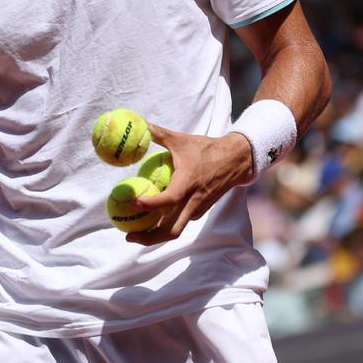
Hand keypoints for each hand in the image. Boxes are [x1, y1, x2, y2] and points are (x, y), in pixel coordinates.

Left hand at [125, 124, 253, 245]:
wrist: (235, 160)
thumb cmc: (205, 148)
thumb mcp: (180, 140)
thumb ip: (158, 133)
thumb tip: (138, 124)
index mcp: (188, 183)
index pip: (168, 200)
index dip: (150, 204)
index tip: (132, 203)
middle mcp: (193, 201)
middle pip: (171, 230)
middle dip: (149, 238)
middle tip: (128, 236)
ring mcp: (197, 209)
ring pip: (175, 229)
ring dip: (155, 235)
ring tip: (134, 233)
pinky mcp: (200, 211)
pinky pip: (181, 221)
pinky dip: (165, 224)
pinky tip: (151, 219)